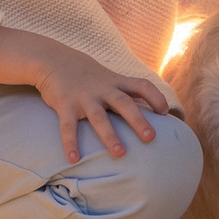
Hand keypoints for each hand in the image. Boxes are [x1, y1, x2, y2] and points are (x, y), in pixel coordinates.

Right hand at [0, 25, 173, 163]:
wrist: (54, 60)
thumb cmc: (88, 74)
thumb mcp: (109, 78)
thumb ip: (126, 93)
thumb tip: (149, 110)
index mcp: (116, 82)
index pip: (142, 86)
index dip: (155, 97)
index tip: (164, 112)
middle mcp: (103, 89)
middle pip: (124, 104)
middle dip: (138, 120)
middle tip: (150, 138)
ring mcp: (84, 97)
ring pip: (99, 117)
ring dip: (110, 136)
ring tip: (120, 153)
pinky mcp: (65, 105)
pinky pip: (68, 126)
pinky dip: (70, 142)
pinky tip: (74, 159)